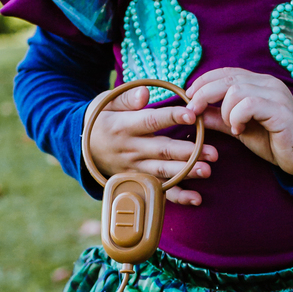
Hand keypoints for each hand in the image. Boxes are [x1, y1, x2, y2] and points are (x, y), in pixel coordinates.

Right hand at [85, 85, 216, 206]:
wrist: (79, 148)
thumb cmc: (100, 119)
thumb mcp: (106, 103)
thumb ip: (127, 98)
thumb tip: (145, 93)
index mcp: (124, 126)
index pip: (150, 121)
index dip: (171, 117)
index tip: (192, 115)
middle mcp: (130, 149)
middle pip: (162, 150)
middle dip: (188, 152)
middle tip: (213, 153)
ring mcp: (134, 168)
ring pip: (163, 171)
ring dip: (187, 173)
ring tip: (207, 171)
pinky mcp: (138, 181)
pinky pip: (158, 191)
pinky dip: (177, 197)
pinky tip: (196, 198)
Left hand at [184, 68, 292, 176]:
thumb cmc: (276, 141)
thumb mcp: (240, 128)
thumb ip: (219, 118)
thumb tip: (196, 112)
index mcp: (259, 84)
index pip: (225, 72)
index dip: (203, 81)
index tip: (189, 97)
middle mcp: (267, 84)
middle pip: (226, 78)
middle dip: (203, 94)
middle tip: (193, 112)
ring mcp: (275, 95)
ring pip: (235, 90)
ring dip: (225, 111)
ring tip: (232, 127)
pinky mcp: (280, 110)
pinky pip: (249, 105)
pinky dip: (237, 117)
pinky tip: (240, 130)